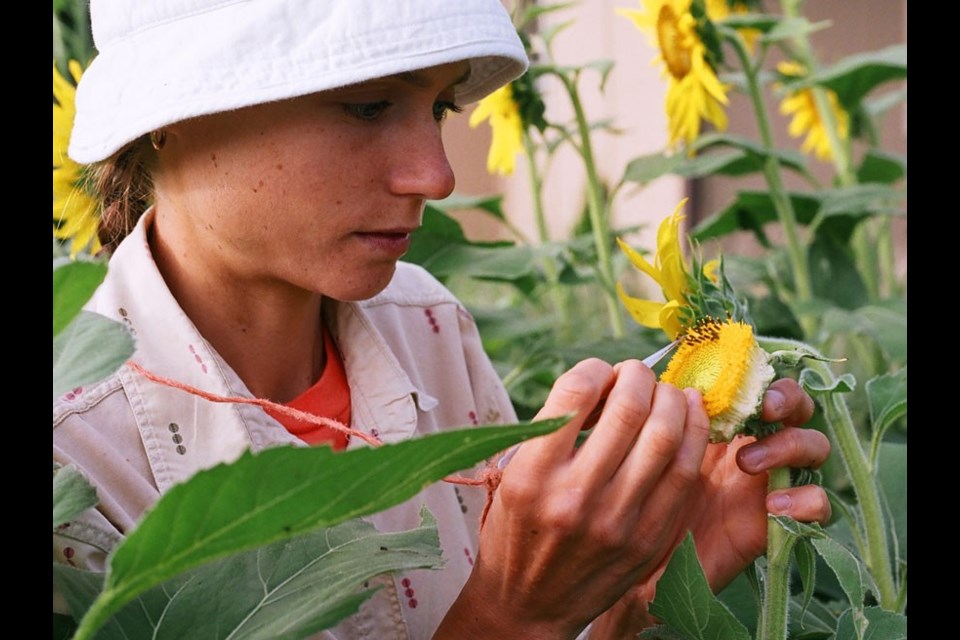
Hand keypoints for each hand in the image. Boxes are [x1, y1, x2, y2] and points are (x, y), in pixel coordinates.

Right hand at [436, 358, 713, 638]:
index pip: (576, 392)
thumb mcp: (513, 473)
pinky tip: (690, 416)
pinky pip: (683, 474)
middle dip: (638, 377)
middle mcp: (575, 497)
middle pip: (628, 409)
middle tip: (636, 374)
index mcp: (533, 474)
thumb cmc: (516, 530)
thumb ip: (554, 428)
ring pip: (665, 437)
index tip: (599, 372)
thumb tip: (604, 382)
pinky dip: (693, 435)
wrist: (528, 604)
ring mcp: (618, 521)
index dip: (594, 368)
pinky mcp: (648, 539)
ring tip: (664, 392)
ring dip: (671, 400)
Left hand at [590, 377, 831, 636]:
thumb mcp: (635, 455)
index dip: (752, 371)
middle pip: (795, 403)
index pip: (755, 380)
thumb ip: (650, 417)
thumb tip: (655, 377)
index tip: (737, 381)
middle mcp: (749, 443)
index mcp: (717, 421)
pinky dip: (806, 501)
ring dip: (789, 445)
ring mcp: (768, 479)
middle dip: (786, 397)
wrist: (632, 566)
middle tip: (763, 409)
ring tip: (746, 462)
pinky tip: (774, 507)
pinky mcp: (777, 519)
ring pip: (812, 445)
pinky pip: (816, 504)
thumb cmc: (629, 501)